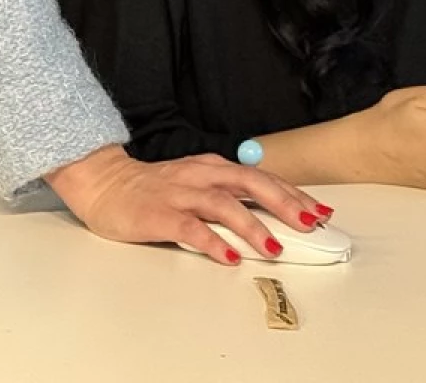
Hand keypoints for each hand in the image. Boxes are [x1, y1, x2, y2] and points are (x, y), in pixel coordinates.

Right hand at [45, 145, 330, 266]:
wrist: (104, 183)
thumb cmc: (153, 189)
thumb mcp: (196, 184)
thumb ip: (228, 195)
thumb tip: (269, 214)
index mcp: (212, 168)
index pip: (261, 178)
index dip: (292, 193)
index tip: (321, 210)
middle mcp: (200, 176)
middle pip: (249, 184)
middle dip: (283, 203)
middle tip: (311, 222)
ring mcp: (179, 195)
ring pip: (222, 205)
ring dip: (251, 226)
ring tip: (274, 248)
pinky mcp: (159, 215)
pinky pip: (189, 228)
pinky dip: (211, 242)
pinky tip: (228, 257)